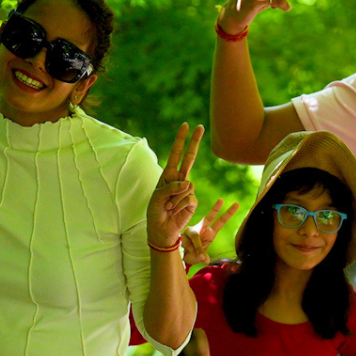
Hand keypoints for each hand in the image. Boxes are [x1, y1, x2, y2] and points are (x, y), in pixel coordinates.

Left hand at [147, 123, 202, 249]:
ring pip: (186, 186)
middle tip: (201, 126)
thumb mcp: (156, 197)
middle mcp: (179, 179)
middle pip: (190, 157)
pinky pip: (189, 198)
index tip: (185, 125)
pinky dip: (180, 205)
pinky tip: (175, 211)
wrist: (161, 229)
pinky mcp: (193, 201)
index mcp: (168, 175)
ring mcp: (188, 190)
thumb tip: (188, 183)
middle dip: (195, 142)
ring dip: (174, 198)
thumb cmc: (155, 212)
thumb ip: (170, 187)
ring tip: (168, 207)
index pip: (176, 153)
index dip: (181, 140)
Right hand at [181, 198, 239, 267]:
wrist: (184, 256)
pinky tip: (189, 253)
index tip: (236, 204)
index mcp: (211, 232)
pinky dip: (191, 250)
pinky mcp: (185, 234)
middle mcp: (202, 228)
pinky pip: (189, 243)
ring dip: (197, 248)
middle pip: (209, 217)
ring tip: (198, 256)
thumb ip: (203, 256)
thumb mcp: (202, 256)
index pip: (221, 221)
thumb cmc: (196, 254)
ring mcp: (193, 230)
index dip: (228, 213)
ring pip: (195, 236)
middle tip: (221, 199)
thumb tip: (205, 260)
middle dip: (215, 208)